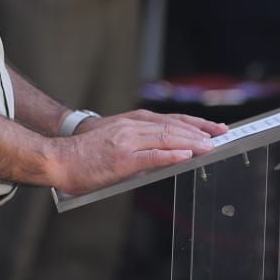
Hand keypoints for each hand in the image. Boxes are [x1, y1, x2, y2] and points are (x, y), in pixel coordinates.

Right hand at [51, 109, 225, 194]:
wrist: (58, 157)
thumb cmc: (83, 152)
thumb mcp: (114, 137)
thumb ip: (137, 141)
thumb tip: (161, 150)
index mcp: (132, 122)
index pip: (170, 120)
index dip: (193, 123)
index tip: (212, 127)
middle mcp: (133, 127)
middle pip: (173, 126)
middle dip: (199, 131)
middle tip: (220, 135)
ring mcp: (128, 142)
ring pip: (167, 138)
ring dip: (191, 142)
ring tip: (209, 145)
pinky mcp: (122, 159)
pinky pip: (152, 156)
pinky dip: (171, 155)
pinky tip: (186, 155)